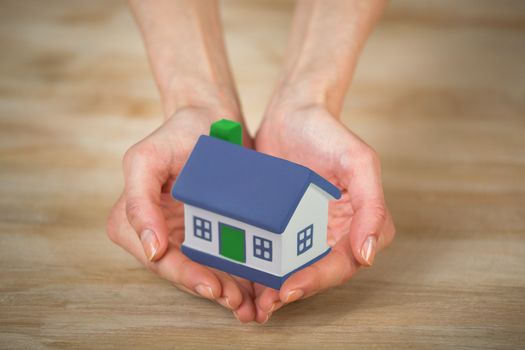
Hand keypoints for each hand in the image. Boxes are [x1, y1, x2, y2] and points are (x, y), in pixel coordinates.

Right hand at [106, 107, 255, 321]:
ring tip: (251, 304)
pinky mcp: (211, 229)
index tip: (212, 288)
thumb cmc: (177, 133)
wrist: (211, 118)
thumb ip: (138, 202)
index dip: (185, 277)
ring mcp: (185, 233)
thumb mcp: (146, 159)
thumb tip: (149, 250)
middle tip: (238, 303)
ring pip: (206, 270)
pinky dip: (240, 274)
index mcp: (135, 220)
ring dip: (227, 290)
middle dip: (211, 289)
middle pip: (184, 271)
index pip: (159, 259)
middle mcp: (158, 232)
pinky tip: (259, 286)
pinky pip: (223, 256)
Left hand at [253, 104, 395, 322]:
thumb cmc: (328, 132)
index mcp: (360, 222)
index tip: (290, 288)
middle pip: (317, 273)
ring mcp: (306, 229)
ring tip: (252, 305)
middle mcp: (335, 232)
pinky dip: (260, 270)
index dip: (318, 279)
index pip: (343, 262)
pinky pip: (273, 252)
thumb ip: (371, 205)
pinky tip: (242, 282)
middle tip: (267, 306)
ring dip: (275, 290)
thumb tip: (368, 254)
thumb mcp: (358, 161)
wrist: (291, 113)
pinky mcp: (281, 224)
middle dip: (293, 291)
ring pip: (294, 269)